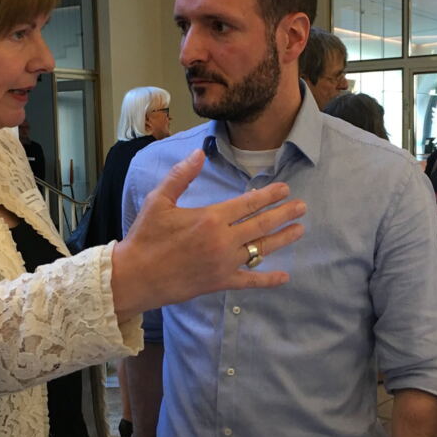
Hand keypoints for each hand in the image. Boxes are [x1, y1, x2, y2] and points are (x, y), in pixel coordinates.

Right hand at [112, 149, 305, 320]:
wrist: (135, 276)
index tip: (285, 189)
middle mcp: (223, 241)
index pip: (248, 203)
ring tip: (299, 230)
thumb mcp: (158, 200)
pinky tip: (284, 276)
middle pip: (261, 225)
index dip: (268, 196)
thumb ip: (181, 176)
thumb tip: (198, 154)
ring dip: (282, 239)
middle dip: (284, 214)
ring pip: (261, 250)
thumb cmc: (145, 236)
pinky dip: (268, 280)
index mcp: (210, 218)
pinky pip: (250, 281)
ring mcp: (224, 263)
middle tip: (302, 207)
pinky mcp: (220, 283)